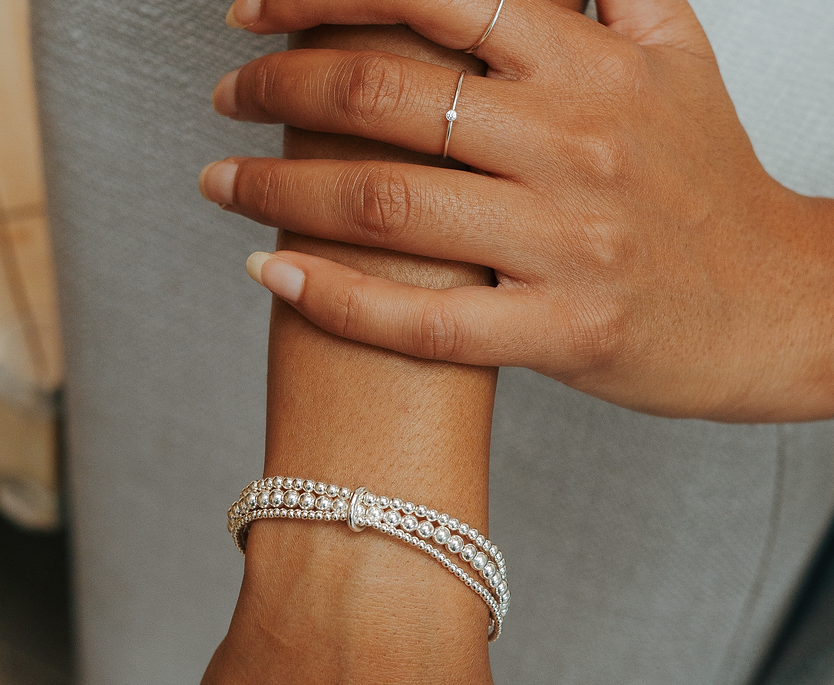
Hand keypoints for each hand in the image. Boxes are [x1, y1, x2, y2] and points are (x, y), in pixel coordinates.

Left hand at [200, 0, 833, 421]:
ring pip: (385, 205)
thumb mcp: (676, 62)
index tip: (254, 8)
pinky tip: (273, 276)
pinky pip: (422, 322)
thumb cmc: (713, 193)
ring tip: (223, 184)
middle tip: (229, 97)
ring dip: (277, 188)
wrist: (779, 307)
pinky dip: (333, 297)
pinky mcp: (560, 334)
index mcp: (591, 66)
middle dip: (278, 85)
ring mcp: (565, 246)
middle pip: (385, 94)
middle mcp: (573, 145)